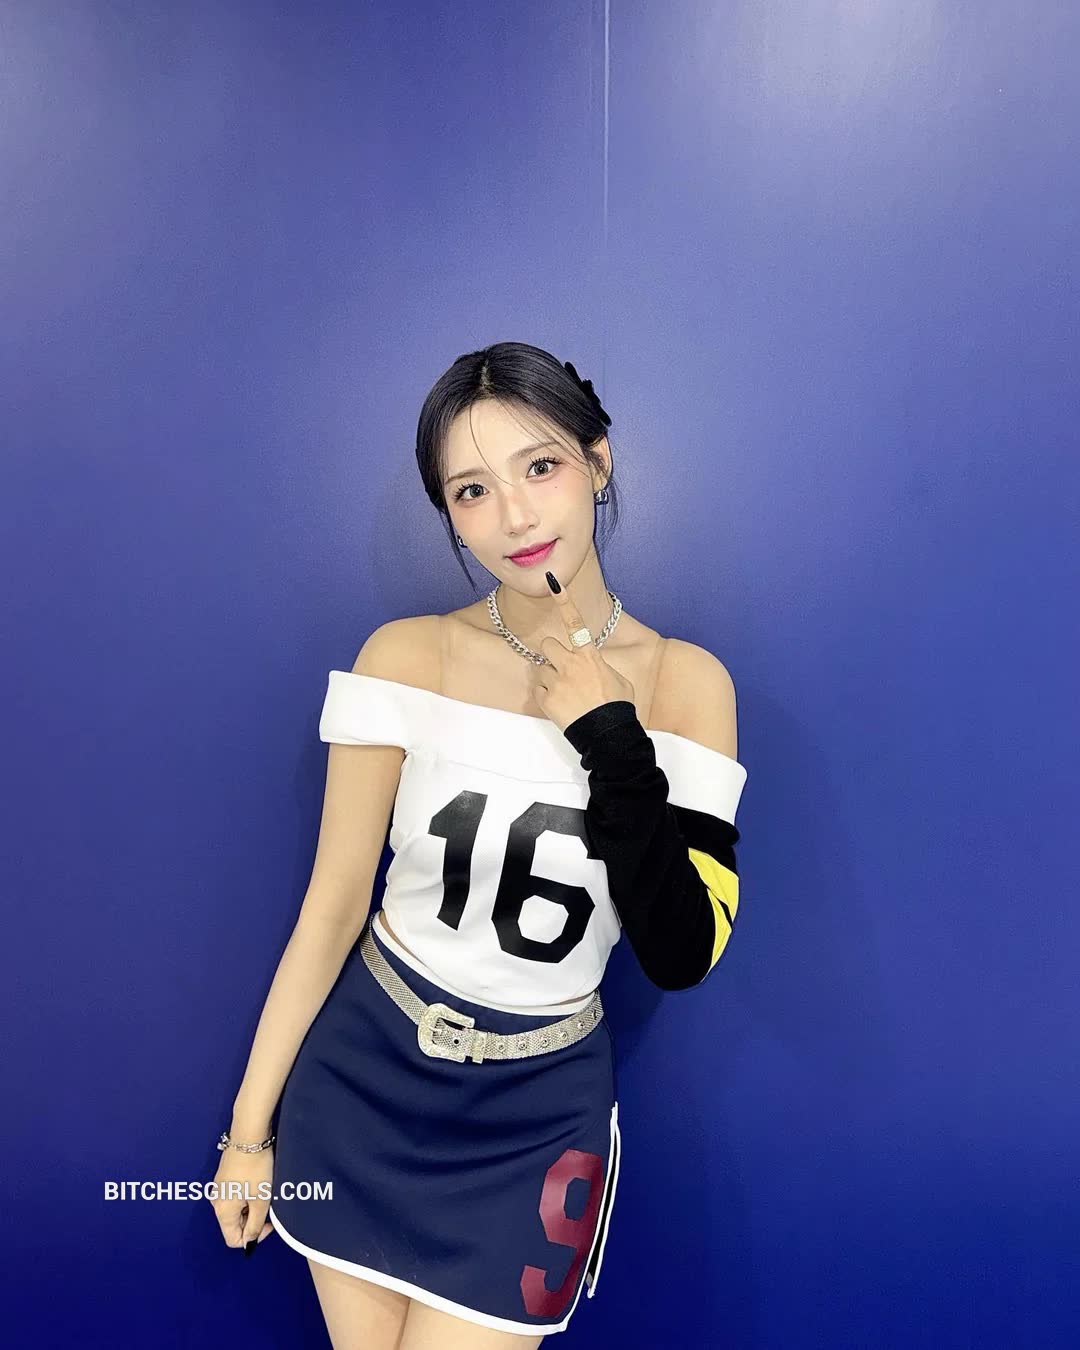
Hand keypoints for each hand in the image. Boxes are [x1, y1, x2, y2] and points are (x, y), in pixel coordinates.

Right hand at [209, 1144, 274, 1251]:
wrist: (248, 1136)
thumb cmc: (255, 1167)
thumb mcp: (261, 1200)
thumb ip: (255, 1225)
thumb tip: (249, 1242)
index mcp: (222, 1211)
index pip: (234, 1239)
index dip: (253, 1237)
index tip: (268, 1223)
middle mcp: (216, 1202)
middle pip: (234, 1224)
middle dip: (253, 1220)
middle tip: (269, 1205)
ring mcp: (219, 1189)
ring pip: (236, 1209)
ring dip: (251, 1206)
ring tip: (264, 1191)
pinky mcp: (224, 1177)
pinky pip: (235, 1196)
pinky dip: (247, 1195)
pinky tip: (258, 1182)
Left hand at [528, 572, 634, 732]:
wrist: (608, 735)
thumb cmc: (618, 708)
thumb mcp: (618, 681)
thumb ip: (601, 668)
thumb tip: (593, 668)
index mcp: (589, 657)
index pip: (575, 622)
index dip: (564, 601)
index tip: (553, 582)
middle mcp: (569, 664)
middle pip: (548, 646)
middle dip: (552, 655)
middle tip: (563, 670)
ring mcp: (556, 682)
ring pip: (541, 670)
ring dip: (550, 679)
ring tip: (566, 695)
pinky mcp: (546, 700)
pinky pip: (539, 692)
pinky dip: (547, 698)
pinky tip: (562, 706)